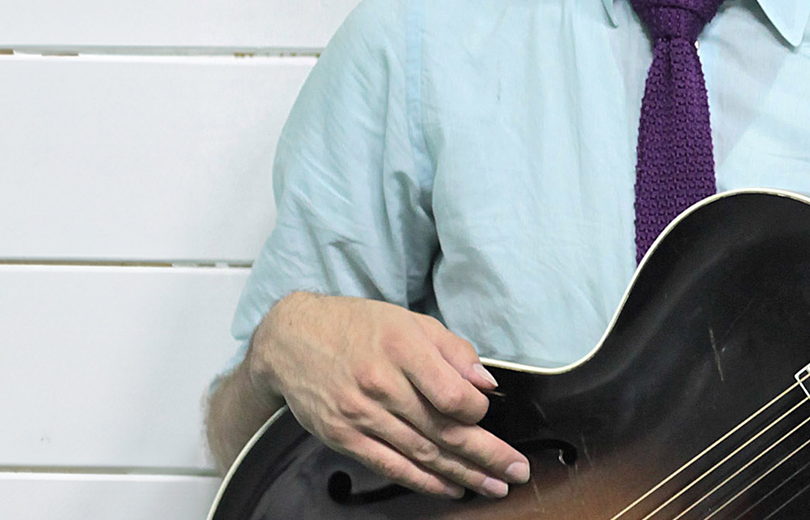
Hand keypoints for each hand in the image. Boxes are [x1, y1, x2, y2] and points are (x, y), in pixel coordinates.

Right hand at [247, 292, 529, 499]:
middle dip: (487, 455)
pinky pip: (391, 466)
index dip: (478, 411)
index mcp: (402, 349)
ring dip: (463, 473)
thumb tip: (487, 384)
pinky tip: (451, 488)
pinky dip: (424, 481)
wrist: (292, 340)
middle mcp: (381, 385)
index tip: (489, 415)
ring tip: (495, 486)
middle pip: (442, 430)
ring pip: (421, 453)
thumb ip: (453, 351)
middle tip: (517, 472)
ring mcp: (360, 415)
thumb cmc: (360, 326)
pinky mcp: (343, 437)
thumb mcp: (410, 322)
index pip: (451, 394)